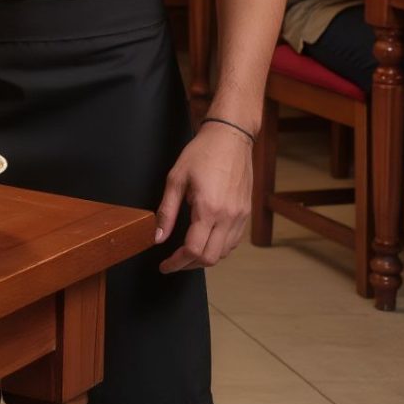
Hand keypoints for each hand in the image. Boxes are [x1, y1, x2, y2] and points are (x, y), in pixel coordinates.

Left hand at [154, 123, 253, 272]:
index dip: (176, 263)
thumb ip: (166, 212)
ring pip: (223, 253)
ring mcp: (240, 216)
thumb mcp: (175, 179)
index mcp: (208, 209)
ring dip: (203, 258)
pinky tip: (204, 241)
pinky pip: (233, 242)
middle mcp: (228, 217)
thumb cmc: (202, 153)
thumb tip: (157, 237)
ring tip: (186, 253)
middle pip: (210, 258)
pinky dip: (218, 248)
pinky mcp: (246, 213)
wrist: (231, 137)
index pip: (193, 250)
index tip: (164, 265)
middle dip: (188, 265)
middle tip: (172, 262)